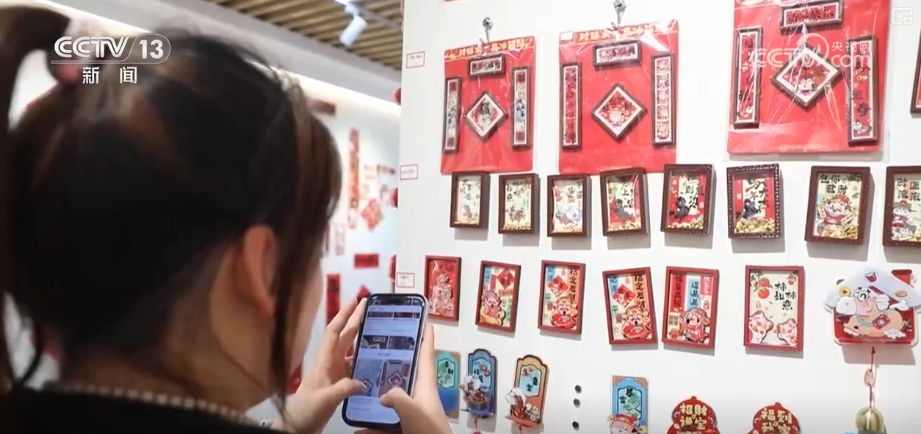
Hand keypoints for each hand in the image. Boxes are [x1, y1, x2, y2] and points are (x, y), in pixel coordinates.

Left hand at [280, 297, 366, 433]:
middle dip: (354, 319)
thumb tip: (362, 381)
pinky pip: (354, 366)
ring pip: (350, 350)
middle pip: (343, 336)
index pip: (334, 333)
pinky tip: (376, 360)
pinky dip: (364, 360)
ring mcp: (334, 372)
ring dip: (362, 338)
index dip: (344, 316)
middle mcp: (329, 362)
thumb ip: (343, 389)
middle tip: (368, 304)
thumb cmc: (306, 409)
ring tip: (378, 329)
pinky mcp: (338, 382)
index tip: (355, 301)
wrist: (298, 425)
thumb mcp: (324, 400)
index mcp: (324, 361)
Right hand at [356, 324, 449, 433]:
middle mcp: (419, 398)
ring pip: (392, 403)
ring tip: (360, 388)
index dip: (426, 338)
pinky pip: (385, 427)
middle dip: (393, 364)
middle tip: (377, 351)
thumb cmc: (428, 431)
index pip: (426, 356)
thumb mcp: (412, 410)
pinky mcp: (406, 432)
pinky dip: (372, 428)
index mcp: (425, 387)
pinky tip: (357, 428)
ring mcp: (412, 417)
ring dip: (377, 399)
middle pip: (406, 376)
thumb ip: (396, 396)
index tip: (425, 321)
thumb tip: (383, 395)